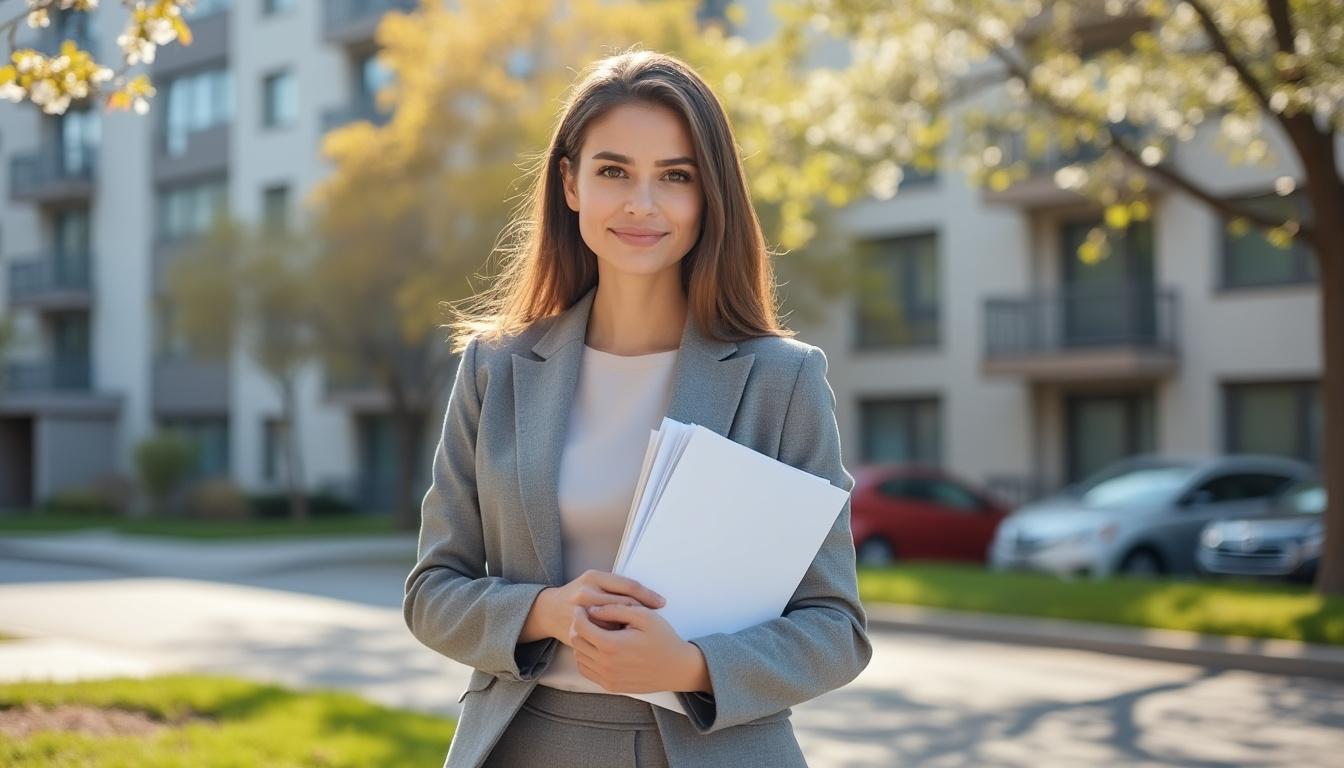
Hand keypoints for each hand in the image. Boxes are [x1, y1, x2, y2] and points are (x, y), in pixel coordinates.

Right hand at [521, 569, 664, 643]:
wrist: (550, 611)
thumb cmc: (580, 596)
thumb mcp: (596, 582)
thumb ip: (618, 588)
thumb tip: (650, 599)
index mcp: (594, 577)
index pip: (629, 586)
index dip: (648, 595)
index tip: (662, 603)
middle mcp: (585, 593)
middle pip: (623, 605)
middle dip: (640, 613)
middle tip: (654, 621)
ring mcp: (579, 614)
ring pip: (614, 624)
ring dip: (628, 628)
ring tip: (642, 632)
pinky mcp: (576, 631)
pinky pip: (602, 639)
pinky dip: (616, 640)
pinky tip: (625, 642)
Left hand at [570, 603, 710, 693]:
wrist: (677, 668)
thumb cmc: (663, 639)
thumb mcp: (644, 615)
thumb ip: (616, 609)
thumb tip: (593, 609)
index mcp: (612, 645)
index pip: (580, 627)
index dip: (579, 614)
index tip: (584, 608)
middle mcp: (606, 665)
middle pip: (576, 641)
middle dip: (578, 626)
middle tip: (588, 618)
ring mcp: (607, 678)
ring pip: (578, 657)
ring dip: (581, 642)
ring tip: (594, 632)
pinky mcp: (610, 686)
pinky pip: (586, 671)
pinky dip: (586, 658)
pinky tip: (598, 649)